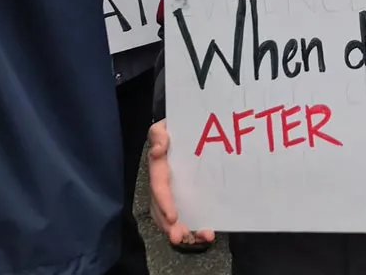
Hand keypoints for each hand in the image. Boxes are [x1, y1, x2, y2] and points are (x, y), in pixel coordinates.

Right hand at [148, 120, 215, 245]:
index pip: (159, 188)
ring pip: (172, 219)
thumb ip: (159, 134)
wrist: (187, 130)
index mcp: (159, 169)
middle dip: (169, 227)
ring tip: (200, 239)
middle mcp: (164, 186)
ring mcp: (175, 194)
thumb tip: (158, 149)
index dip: (164, 203)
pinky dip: (195, 229)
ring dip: (184, 232)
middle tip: (180, 238)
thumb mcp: (165, 126)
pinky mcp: (187, 198)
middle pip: (162, 211)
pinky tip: (207, 234)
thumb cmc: (175, 128)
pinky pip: (188, 217)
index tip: (173, 217)